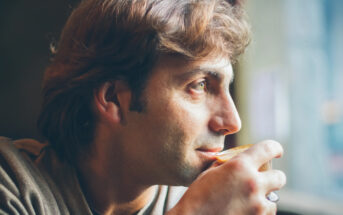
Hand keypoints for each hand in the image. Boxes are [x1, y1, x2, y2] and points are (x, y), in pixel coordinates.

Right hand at [167, 140, 285, 214]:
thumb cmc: (197, 197)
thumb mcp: (211, 172)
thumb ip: (229, 164)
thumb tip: (239, 161)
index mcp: (240, 166)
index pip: (269, 148)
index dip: (275, 148)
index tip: (276, 152)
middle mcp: (253, 183)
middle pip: (279, 177)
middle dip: (272, 177)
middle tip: (263, 180)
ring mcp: (257, 205)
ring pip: (274, 199)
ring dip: (265, 198)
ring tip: (249, 201)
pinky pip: (268, 214)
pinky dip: (260, 212)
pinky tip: (246, 210)